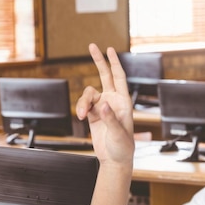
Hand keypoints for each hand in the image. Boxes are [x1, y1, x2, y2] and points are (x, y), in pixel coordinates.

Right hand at [76, 44, 133, 163]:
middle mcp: (113, 101)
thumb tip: (103, 104)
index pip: (119, 77)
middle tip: (92, 45)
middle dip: (98, 61)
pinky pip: (83, 104)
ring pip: (88, 93)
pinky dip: (79, 108)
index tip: (109, 49)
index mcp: (124, 102)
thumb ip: (110, 118)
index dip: (114, 62)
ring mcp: (102, 106)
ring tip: (81, 114)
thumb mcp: (119, 134)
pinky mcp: (92, 114)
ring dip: (82, 101)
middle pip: (105, 75)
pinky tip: (80, 116)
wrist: (114, 159)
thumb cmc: (123, 147)